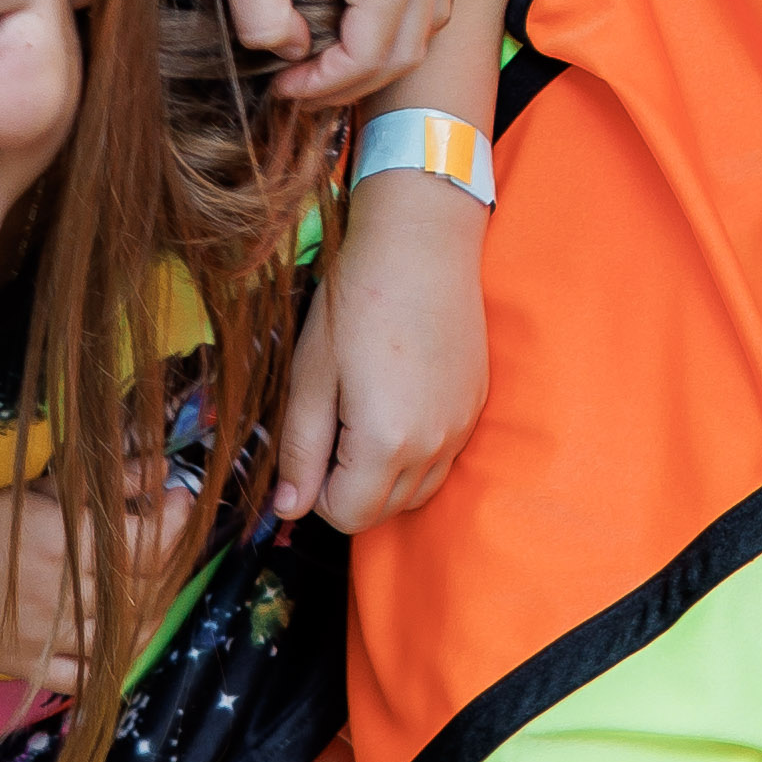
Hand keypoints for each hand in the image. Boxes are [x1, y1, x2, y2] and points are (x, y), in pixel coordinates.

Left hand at [183, 0, 467, 122]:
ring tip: (334, 42)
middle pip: (410, 45)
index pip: (369, 60)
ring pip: (432, 11)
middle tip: (307, 79)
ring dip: (386, 39)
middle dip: (356, 74)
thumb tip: (298, 51)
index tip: (283, 88)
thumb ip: (263, 25)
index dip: (324, 88)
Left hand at [272, 176, 490, 535]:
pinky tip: (395, 402)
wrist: (421, 245)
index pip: (346, 516)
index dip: (315, 491)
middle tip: (331, 426)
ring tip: (362, 416)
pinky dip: (414, 452)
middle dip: (348, 488)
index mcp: (386, 443)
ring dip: (382, 475)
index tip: (310, 443)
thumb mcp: (310, 376)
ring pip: (416, 491)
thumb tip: (286, 509)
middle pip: (383, 511)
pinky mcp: (475, 406)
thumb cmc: (356, 302)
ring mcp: (461, 427)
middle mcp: (433, 446)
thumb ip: (298, 450)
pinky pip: (442, 459)